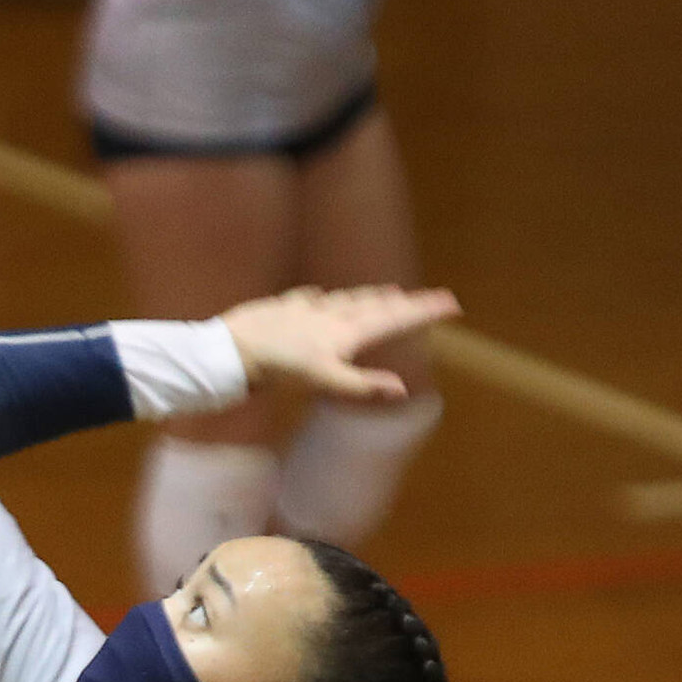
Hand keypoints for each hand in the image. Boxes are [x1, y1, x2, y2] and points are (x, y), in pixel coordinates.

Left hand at [221, 285, 460, 401]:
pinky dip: (324, 300)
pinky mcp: (283, 310)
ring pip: (347, 299)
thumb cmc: (276, 367)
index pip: (394, 319)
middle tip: (429, 298)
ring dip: (370, 297)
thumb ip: (361, 386)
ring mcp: (307, 310)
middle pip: (375, 305)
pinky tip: (320, 297)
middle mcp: (331, 315)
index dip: (422, 312)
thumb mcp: (322, 379)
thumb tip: (402, 389)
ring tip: (387, 293)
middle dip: (405, 303)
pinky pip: (310, 301)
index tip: (451, 303)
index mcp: (346, 331)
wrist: (231, 349)